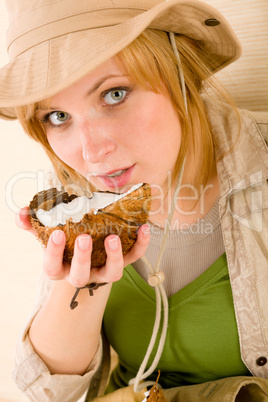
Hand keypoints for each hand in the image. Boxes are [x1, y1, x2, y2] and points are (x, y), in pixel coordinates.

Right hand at [16, 206, 149, 287]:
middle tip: (85, 238)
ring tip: (113, 237)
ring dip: (114, 257)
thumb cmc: (65, 245)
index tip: (57, 234)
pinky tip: (143, 228)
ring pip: (111, 274)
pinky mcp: (121, 263)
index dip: (54, 253)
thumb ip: (35, 225)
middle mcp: (82, 274)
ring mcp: (103, 271)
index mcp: (61, 267)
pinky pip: (133, 258)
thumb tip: (22, 212)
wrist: (86, 256)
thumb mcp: (48, 236)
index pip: (53, 267)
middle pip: (81, 275)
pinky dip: (140, 245)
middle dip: (82, 258)